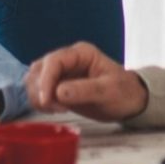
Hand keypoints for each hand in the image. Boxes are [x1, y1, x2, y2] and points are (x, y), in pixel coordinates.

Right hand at [26, 42, 148, 121]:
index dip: (46, 80)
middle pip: (39, 69)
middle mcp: (68, 60)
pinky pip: (39, 92)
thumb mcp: (108, 91)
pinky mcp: (58, 87)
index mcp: (81, 53)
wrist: (130, 102)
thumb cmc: (123, 92)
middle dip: (41, 89)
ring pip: (34, 79)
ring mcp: (62, 73)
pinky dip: (40, 102)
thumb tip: (58, 92)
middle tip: (57, 108)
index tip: (47, 101)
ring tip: (58, 109)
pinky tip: (56, 110)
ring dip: (38, 96)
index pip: (54, 61)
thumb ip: (84, 90)